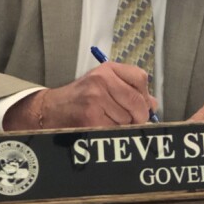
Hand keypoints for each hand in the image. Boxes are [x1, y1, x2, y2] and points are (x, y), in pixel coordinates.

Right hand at [3, 62, 156, 130]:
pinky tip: (101, 128)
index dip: (144, 95)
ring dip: (123, 126)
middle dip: (139, 116)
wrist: (51, 109)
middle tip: (131, 120)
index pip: (141, 78)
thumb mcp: (103, 84)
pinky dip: (112, 134)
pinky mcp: (91, 119)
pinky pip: (115, 131)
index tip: (141, 104)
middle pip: (137, 102)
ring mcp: (96, 100)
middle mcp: (102, 81)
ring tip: (108, 121)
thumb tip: (153, 104)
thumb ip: (128, 89)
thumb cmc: (80, 97)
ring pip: (128, 120)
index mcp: (107, 69)